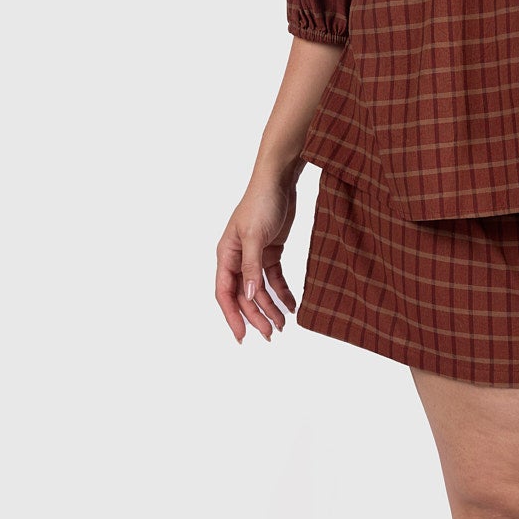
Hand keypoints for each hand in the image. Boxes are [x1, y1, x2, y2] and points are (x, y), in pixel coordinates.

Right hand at [215, 173, 301, 341]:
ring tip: (284, 324)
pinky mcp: (270, 252)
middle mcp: (237, 259)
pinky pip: (274, 279)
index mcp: (226, 256)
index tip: (242, 336)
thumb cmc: (261, 203)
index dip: (232, 316)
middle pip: (244, 296)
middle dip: (256, 316)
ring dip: (270, 307)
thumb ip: (252, 267)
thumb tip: (249, 296)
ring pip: (259, 290)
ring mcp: (254, 256)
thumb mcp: (255, 236)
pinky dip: (282, 292)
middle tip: (271, 334)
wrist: (278, 181)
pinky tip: (293, 305)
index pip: (225, 293)